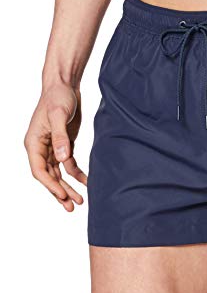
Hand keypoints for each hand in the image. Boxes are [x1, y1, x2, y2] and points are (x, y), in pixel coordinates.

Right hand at [25, 84, 86, 210]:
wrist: (65, 85)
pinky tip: (86, 182)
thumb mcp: (59, 115)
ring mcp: (53, 147)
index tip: (63, 196)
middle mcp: (40, 148)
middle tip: (72, 206)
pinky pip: (69, 165)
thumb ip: (61, 137)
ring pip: (59, 174)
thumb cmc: (58, 97)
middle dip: (60, 192)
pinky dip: (77, 174)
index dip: (50, 186)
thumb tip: (63, 159)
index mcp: (34, 143)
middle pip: (49, 176)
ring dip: (68, 187)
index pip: (40, 171)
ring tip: (79, 201)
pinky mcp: (64, 144)